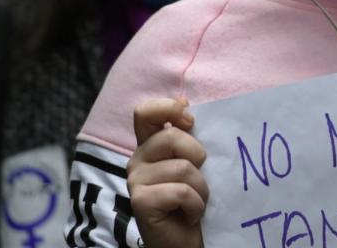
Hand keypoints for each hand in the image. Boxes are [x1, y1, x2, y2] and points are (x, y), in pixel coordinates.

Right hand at [128, 97, 207, 247]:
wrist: (186, 240)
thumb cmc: (193, 199)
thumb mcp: (194, 162)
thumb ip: (187, 135)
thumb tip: (185, 101)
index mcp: (150, 146)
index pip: (145, 112)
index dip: (167, 109)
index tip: (190, 120)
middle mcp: (137, 160)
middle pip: (171, 137)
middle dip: (197, 156)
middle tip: (199, 177)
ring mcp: (136, 181)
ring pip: (182, 168)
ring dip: (201, 188)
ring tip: (196, 201)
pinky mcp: (141, 202)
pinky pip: (181, 191)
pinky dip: (196, 204)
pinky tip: (190, 214)